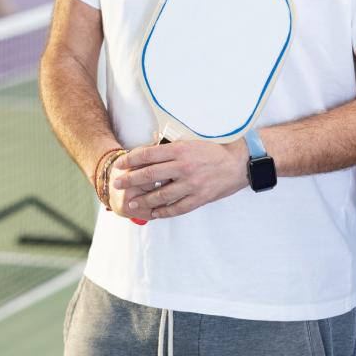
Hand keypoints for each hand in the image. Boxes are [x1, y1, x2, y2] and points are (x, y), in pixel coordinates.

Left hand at [112, 140, 249, 219]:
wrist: (239, 163)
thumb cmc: (214, 150)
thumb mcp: (191, 143)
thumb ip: (171, 150)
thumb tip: (148, 154)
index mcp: (180, 150)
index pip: (148, 155)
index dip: (130, 160)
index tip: (119, 164)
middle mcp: (183, 167)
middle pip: (149, 175)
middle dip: (130, 180)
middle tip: (117, 184)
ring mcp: (191, 185)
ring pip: (160, 195)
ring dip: (143, 200)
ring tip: (131, 203)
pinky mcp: (199, 198)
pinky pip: (177, 208)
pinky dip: (163, 212)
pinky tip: (154, 213)